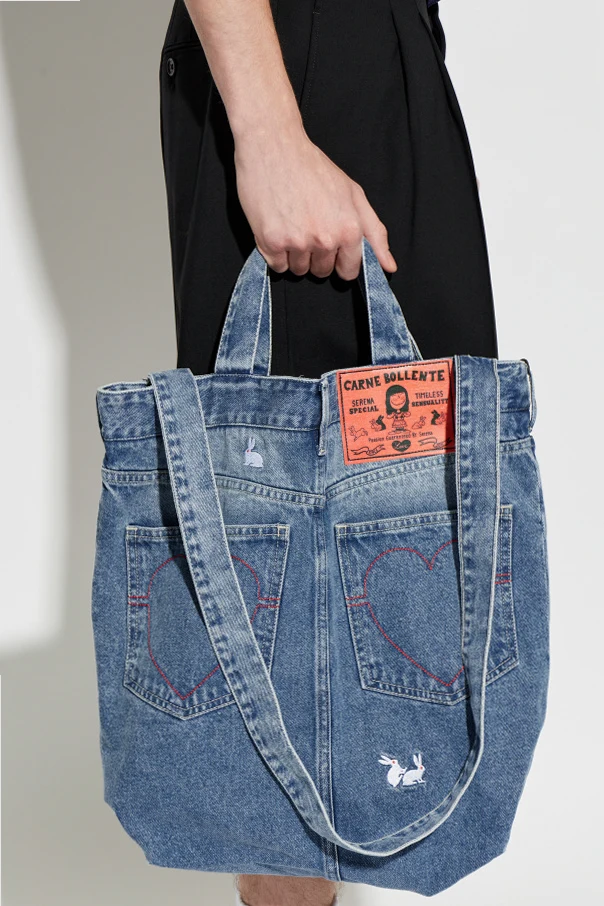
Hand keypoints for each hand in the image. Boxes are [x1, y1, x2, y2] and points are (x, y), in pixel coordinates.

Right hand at [234, 121, 396, 279]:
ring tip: (292, 223)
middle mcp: (325, 239)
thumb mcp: (353, 195)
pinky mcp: (271, 242)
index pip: (348, 271)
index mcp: (349, 230)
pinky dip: (275, 253)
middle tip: (308, 224)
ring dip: (295, 254)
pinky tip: (278, 227)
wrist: (274, 147)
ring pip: (298, 270)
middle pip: (322, 272)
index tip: (331, 244)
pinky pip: (278, 267)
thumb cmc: (314, 168)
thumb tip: (389, 266)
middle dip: (316, 255)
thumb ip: (374, 233)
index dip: (339, 260)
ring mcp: (297, 242)